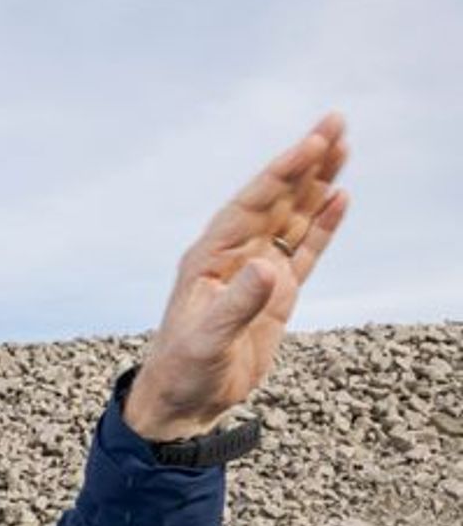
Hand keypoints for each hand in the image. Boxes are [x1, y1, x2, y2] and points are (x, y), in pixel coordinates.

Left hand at [128, 112, 349, 440]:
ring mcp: (257, 272)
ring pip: (292, 218)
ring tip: (342, 148)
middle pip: (275, 200)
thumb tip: (269, 267)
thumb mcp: (207, 340)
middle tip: (335, 124)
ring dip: (316, 185)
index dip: (282, 174)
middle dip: (304, 163)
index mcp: (210, 258)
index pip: (251, 204)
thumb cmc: (182, 370)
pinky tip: (338, 199)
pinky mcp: (275, 293)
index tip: (311, 145)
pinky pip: (304, 250)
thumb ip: (238, 304)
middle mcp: (235, 257)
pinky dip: (321, 226)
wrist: (183, 401)